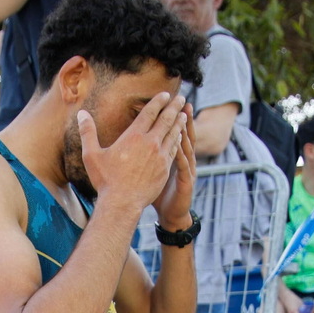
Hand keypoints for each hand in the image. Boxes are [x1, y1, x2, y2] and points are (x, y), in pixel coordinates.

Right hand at [76, 91, 187, 212]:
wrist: (122, 202)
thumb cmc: (105, 180)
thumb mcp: (92, 155)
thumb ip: (88, 132)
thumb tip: (81, 114)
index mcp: (134, 136)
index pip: (150, 112)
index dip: (159, 101)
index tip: (165, 94)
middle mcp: (150, 143)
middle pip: (166, 120)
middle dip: (174, 107)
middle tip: (181, 98)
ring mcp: (160, 156)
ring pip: (173, 134)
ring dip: (179, 122)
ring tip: (184, 114)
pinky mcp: (165, 169)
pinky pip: (174, 150)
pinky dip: (178, 141)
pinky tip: (180, 137)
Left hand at [153, 105, 196, 230]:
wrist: (170, 213)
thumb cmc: (158, 192)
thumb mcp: (151, 171)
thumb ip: (144, 155)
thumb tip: (127, 142)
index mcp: (170, 154)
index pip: (171, 131)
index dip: (170, 115)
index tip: (167, 99)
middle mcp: (180, 158)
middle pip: (182, 134)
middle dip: (181, 117)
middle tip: (182, 100)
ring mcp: (184, 169)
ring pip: (185, 147)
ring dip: (185, 131)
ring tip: (184, 117)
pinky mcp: (186, 181)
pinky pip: (183, 165)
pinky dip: (181, 154)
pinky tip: (178, 144)